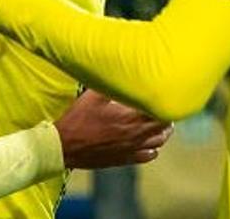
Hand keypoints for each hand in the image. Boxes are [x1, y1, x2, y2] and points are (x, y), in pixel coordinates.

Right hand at [55, 91, 172, 167]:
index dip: (164, 103)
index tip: (162, 95)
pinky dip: (153, 148)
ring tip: (158, 124)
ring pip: (159, 143)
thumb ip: (111, 84)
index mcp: (131, 118)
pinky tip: (148, 142)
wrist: (64, 145)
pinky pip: (148, 156)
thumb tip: (119, 71)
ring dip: (162, 132)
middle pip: (164, 128)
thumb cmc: (77, 120)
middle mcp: (137, 135)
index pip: (161, 112)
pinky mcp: (125, 159)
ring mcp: (132, 149)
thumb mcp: (92, 95)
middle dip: (165, 116)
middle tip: (159, 106)